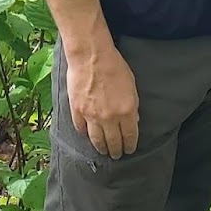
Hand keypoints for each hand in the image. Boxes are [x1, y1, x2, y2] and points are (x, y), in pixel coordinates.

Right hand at [66, 39, 138, 158]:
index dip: (130, 145)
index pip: (130, 136)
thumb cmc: (114, 65)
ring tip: (103, 151)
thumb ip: (133, 105)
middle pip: (113, 142)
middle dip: (116, 151)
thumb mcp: (131, 85)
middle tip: (117, 155)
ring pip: (97, 140)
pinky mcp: (77, 110)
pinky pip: (81, 128)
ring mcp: (92, 116)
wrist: (91, 55)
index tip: (129, 149)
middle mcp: (110, 118)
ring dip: (101, 148)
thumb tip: (133, 120)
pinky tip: (87, 135)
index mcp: (126, 111)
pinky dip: (85, 133)